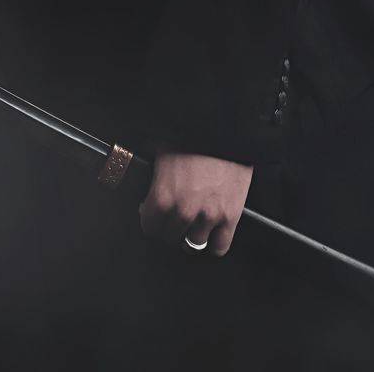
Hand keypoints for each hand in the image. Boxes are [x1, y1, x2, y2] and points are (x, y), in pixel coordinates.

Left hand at [139, 142, 254, 257]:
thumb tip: (143, 172)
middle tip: (173, 215)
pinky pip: (220, 247)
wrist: (225, 127)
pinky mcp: (230, 216)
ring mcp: (208, 215)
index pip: (149, 227)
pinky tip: (212, 233)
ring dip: (190, 236)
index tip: (153, 212)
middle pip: (170, 237)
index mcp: (162, 196)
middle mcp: (183, 211)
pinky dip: (214, 243)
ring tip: (192, 225)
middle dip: (169, 226)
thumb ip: (151, 170)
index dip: (150, 218)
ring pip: (193, 244)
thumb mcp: (161, 148)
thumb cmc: (192, 133)